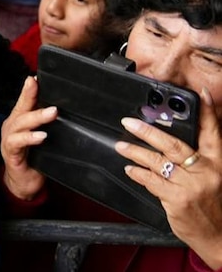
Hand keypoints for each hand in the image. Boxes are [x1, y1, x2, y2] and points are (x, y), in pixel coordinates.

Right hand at [0, 77, 55, 200]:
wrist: (23, 183)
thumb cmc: (34, 157)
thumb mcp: (41, 137)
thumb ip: (47, 124)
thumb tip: (65, 109)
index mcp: (19, 120)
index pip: (24, 101)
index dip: (29, 90)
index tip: (36, 78)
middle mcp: (12, 126)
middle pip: (21, 109)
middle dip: (33, 99)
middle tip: (51, 95)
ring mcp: (10, 139)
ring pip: (20, 124)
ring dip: (36, 118)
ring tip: (52, 113)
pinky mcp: (11, 153)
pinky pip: (17, 143)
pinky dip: (29, 138)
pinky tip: (40, 136)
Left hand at [116, 89, 221, 268]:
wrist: (219, 237)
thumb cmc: (214, 206)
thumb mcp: (214, 179)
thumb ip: (198, 161)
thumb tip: (171, 143)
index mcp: (217, 164)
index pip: (212, 133)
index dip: (207, 113)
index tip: (200, 95)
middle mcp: (205, 172)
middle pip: (174, 145)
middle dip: (149, 131)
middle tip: (129, 122)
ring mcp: (190, 186)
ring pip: (158, 162)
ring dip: (135, 152)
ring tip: (120, 145)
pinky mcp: (177, 200)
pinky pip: (152, 181)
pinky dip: (138, 174)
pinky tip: (129, 168)